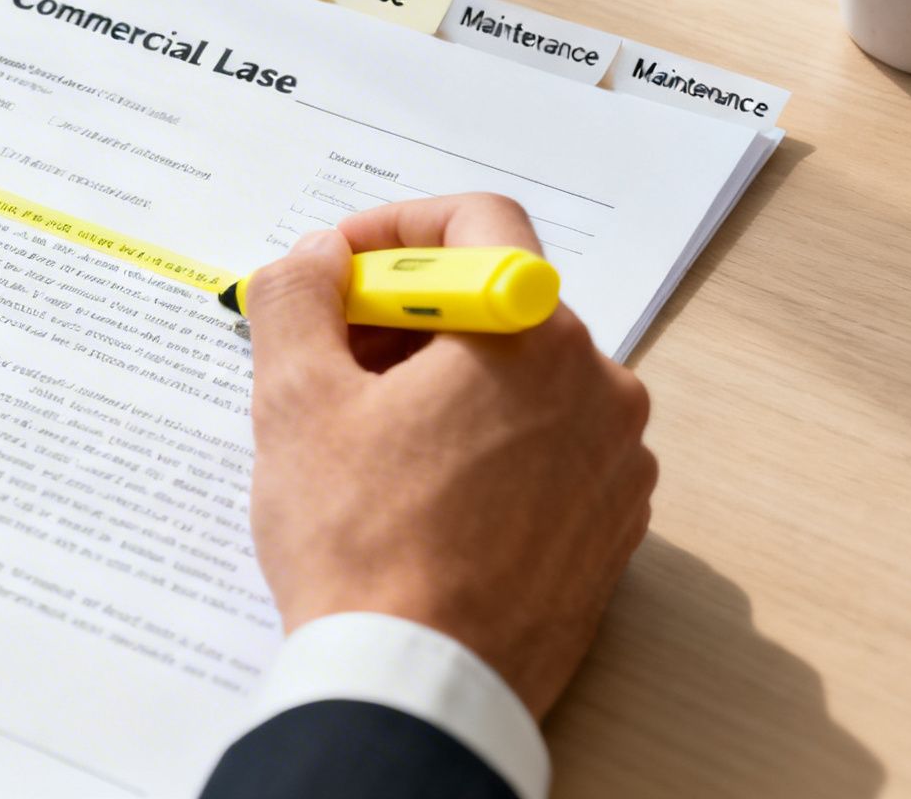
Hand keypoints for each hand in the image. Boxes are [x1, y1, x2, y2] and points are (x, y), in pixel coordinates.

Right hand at [243, 193, 654, 718]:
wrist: (419, 687)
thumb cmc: (360, 543)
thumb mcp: (295, 401)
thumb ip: (300, 298)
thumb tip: (317, 260)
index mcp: (533, 335)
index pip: (479, 224)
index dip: (395, 229)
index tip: (340, 270)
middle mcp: (599, 386)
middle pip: (499, 305)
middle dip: (408, 317)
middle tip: (329, 357)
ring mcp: (616, 462)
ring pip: (525, 380)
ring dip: (445, 383)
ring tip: (366, 438)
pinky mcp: (611, 528)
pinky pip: (548, 450)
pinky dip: (486, 446)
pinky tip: (419, 493)